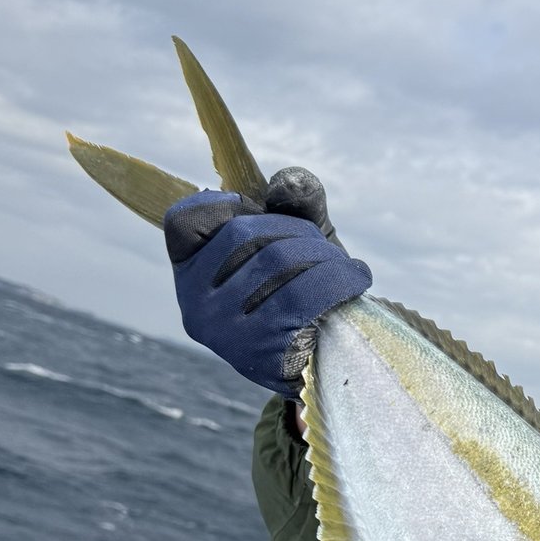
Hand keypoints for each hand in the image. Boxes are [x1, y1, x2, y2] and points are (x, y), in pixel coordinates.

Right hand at [164, 167, 370, 395]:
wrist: (335, 354)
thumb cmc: (309, 286)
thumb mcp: (300, 236)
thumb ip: (294, 202)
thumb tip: (288, 183)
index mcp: (191, 274)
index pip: (184, 221)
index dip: (225, 205)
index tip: (261, 211)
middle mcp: (196, 306)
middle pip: (244, 234)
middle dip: (299, 231)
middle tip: (327, 249)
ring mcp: (224, 333)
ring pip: (277, 261)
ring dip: (325, 256)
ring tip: (347, 268)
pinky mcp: (260, 357)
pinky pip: (303, 299)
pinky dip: (339, 282)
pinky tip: (355, 281)